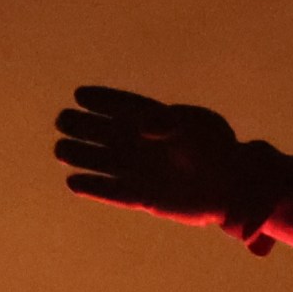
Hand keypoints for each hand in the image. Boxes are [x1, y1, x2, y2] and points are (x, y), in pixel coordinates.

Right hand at [52, 85, 283, 230]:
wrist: (233, 185)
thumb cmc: (217, 149)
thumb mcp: (196, 129)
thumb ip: (169, 124)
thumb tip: (143, 125)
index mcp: (154, 119)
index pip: (120, 105)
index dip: (100, 100)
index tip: (80, 95)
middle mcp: (142, 144)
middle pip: (103, 132)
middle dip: (81, 125)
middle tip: (63, 121)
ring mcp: (140, 170)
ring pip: (102, 161)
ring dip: (80, 156)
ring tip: (60, 151)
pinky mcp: (143, 196)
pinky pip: (113, 191)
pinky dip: (94, 188)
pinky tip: (73, 183)